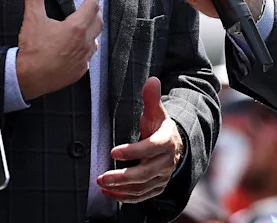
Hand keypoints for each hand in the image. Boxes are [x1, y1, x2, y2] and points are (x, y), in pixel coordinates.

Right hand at [16, 0, 102, 99]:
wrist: (29, 79)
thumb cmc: (32, 53)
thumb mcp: (32, 19)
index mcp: (75, 28)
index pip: (92, 6)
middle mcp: (83, 43)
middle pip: (98, 22)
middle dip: (95, 11)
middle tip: (91, 5)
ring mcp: (82, 59)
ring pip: (95, 41)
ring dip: (93, 31)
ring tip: (87, 26)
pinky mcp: (78, 71)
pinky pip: (88, 58)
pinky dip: (86, 49)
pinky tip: (79, 49)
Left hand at [96, 77, 183, 203]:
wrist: (174, 145)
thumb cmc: (159, 126)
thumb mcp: (156, 111)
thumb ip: (152, 98)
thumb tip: (152, 80)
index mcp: (167, 141)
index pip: (151, 148)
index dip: (133, 151)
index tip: (113, 151)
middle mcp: (167, 161)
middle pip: (145, 173)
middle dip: (122, 177)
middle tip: (102, 176)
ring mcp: (163, 176)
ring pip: (142, 187)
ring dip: (121, 189)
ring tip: (102, 184)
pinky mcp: (157, 186)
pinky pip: (142, 196)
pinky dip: (126, 197)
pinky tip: (110, 194)